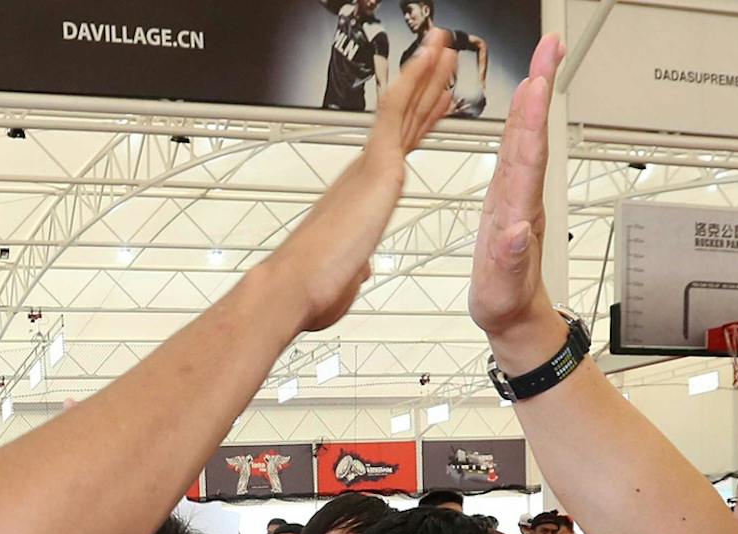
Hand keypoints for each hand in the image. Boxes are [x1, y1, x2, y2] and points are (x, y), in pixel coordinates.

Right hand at [259, 33, 455, 331]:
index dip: (418, 123)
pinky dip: (413, 78)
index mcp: (362, 193)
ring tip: (441, 44)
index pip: (398, 149)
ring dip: (424, 72)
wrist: (295, 285)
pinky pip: (396, 109)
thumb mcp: (348, 274)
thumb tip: (358, 267)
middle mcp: (364, 170)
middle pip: (403, 120)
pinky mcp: (376, 163)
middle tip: (440, 58)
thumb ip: (356, 264)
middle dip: (425, 88)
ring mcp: (371, 163)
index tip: (433, 102)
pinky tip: (428, 55)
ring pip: (403, 105)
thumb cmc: (313, 284)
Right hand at [468, 35, 569, 358]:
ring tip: (540, 62)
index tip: (537, 80)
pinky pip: (516, 150)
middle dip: (540, 88)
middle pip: (532, 132)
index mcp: (519, 211)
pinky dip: (520, 122)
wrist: (514, 315)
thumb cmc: (506, 302)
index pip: (528, 154)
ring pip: (526, 136)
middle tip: (550, 47)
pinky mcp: (508, 197)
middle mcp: (522, 196)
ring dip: (533, 98)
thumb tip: (517, 231)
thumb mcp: (503, 289)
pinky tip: (522, 104)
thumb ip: (510, 260)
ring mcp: (516, 194)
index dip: (532, 116)